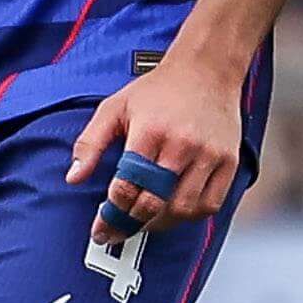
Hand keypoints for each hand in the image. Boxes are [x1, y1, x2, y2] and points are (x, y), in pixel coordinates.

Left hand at [66, 56, 243, 232]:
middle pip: (154, 203)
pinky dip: (190, 216)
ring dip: (160, 223)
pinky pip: (210, 204)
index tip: (100, 228)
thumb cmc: (157, 90)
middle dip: (130, 224)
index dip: (110, 213)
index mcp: (149, 131)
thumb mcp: (115, 107)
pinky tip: (174, 211)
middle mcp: (181, 145)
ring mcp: (208, 155)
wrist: (207, 69)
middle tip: (117, 232)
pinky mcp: (228, 162)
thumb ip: (90, 142)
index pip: (127, 185)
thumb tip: (73, 177)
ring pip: (183, 209)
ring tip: (144, 221)